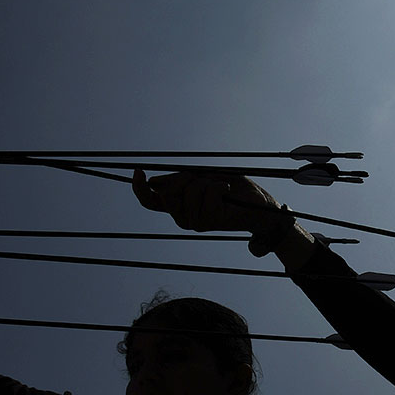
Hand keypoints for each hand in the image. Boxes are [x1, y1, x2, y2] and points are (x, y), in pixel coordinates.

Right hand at [132, 169, 285, 234]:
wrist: (258, 205)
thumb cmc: (231, 190)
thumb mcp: (202, 178)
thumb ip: (180, 180)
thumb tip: (153, 181)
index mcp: (177, 206)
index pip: (150, 201)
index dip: (139, 188)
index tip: (137, 171)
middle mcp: (181, 217)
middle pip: (168, 192)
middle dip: (185, 177)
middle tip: (204, 178)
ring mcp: (194, 222)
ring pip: (189, 191)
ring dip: (207, 182)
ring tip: (221, 189)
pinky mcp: (209, 223)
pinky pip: (207, 194)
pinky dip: (219, 187)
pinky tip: (227, 193)